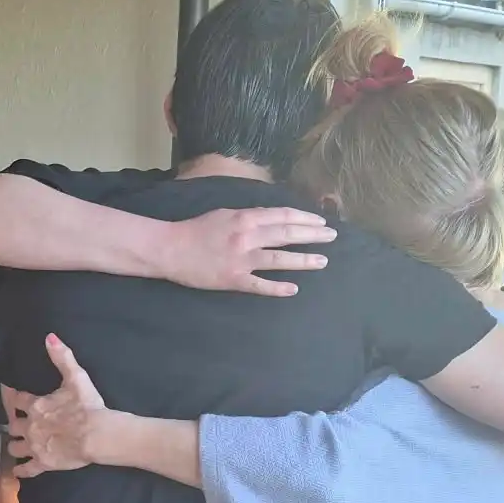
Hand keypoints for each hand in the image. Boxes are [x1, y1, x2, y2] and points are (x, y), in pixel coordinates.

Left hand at [4, 335, 108, 477]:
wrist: (97, 434)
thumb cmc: (87, 406)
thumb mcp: (76, 377)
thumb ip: (62, 357)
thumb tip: (49, 337)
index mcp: (36, 405)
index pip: (17, 400)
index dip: (13, 398)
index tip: (11, 397)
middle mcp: (30, 426)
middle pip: (13, 426)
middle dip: (14, 425)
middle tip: (16, 425)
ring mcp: (35, 446)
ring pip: (15, 447)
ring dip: (15, 446)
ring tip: (16, 445)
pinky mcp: (43, 463)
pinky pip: (27, 470)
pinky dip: (21, 471)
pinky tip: (18, 471)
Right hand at [159, 206, 333, 296]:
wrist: (171, 248)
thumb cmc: (196, 229)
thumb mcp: (225, 214)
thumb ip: (250, 217)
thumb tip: (273, 219)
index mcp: (246, 218)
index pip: (283, 216)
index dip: (305, 218)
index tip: (320, 222)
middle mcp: (248, 237)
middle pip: (287, 235)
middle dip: (313, 235)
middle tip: (332, 237)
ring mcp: (241, 259)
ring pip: (279, 259)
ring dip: (303, 260)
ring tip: (322, 261)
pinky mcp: (233, 279)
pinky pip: (260, 285)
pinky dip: (278, 287)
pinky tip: (294, 289)